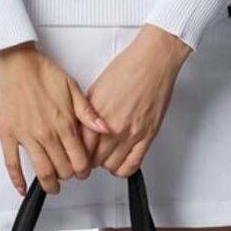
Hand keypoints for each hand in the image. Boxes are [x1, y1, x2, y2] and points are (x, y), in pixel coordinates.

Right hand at [0, 43, 109, 195]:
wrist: (12, 60)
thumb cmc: (40, 70)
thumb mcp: (72, 87)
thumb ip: (88, 112)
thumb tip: (105, 129)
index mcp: (64, 123)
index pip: (79, 159)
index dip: (83, 170)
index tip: (82, 171)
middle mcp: (47, 134)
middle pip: (62, 169)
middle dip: (68, 176)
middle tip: (68, 175)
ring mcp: (26, 136)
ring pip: (41, 171)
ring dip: (49, 184)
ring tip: (52, 187)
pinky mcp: (8, 135)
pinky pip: (12, 163)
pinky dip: (17, 180)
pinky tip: (22, 188)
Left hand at [84, 24, 191, 177]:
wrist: (153, 61)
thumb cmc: (128, 68)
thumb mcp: (96, 90)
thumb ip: (87, 114)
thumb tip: (81, 130)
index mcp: (97, 115)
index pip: (80, 147)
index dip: (77, 152)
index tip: (77, 153)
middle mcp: (113, 127)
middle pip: (93, 160)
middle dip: (89, 159)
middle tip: (90, 156)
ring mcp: (131, 134)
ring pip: (110, 165)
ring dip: (106, 163)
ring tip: (105, 156)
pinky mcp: (147, 136)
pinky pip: (132, 165)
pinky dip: (123, 169)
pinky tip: (119, 163)